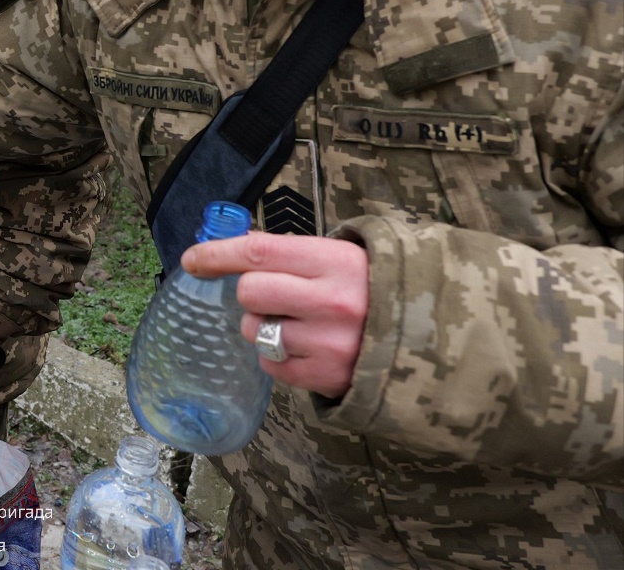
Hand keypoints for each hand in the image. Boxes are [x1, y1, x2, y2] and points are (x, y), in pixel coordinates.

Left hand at [182, 232, 368, 399]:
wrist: (431, 336)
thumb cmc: (371, 289)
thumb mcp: (341, 257)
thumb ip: (290, 253)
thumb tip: (230, 246)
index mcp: (335, 261)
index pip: (259, 252)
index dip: (217, 253)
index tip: (192, 260)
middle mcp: (333, 302)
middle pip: (250, 291)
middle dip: (251, 293)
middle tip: (276, 296)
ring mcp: (330, 343)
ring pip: (255, 330)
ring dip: (263, 327)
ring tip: (298, 324)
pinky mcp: (327, 378)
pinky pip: (270, 365)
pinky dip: (277, 357)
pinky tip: (305, 348)